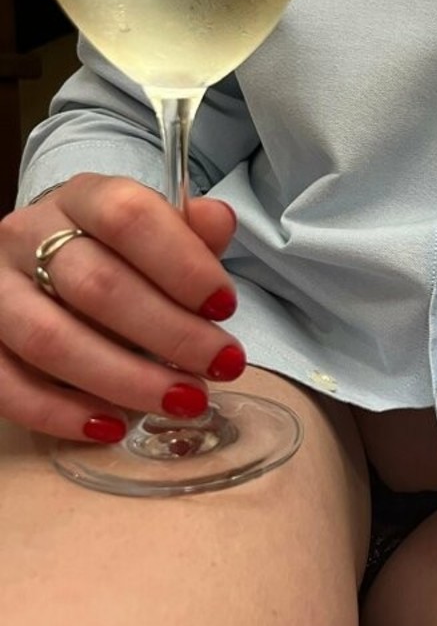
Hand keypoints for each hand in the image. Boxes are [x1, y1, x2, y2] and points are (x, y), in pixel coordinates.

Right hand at [0, 174, 244, 440]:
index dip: (181, 263)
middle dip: (170, 333)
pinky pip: (7, 383)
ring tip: (183, 400)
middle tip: (222, 365)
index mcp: (82, 198)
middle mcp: (28, 236)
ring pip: (50, 339)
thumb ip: (191, 231)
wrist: (46, 259)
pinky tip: (112, 427)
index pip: (127, 217)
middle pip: (95, 285)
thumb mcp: (158, 230)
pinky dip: (60, 413)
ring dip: (125, 379)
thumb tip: (218, 221)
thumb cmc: (118, 252)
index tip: (225, 307)